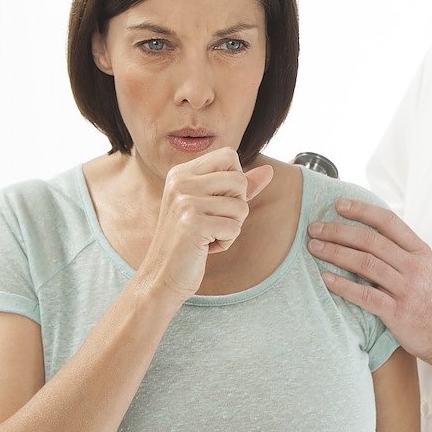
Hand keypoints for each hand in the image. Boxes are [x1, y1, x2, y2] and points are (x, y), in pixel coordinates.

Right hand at [138, 147, 273, 301]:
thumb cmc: (190, 240)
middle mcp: (181, 181)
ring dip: (232, 227)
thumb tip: (269, 171)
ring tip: (208, 235)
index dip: (236, 180)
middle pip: (239, 180)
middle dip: (237, 206)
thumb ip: (239, 187)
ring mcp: (185, 201)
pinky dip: (226, 241)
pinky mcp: (193, 223)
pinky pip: (234, 227)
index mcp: (182, 172)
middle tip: (214, 221)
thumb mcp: (213, 207)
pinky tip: (205, 247)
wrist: (162, 276)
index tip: (218, 201)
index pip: (229, 155)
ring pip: (241, 206)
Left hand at [308, 200, 431, 375]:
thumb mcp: (428, 269)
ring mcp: (406, 289)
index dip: (362, 210)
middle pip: (370, 240)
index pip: (388, 222)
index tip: (339, 205)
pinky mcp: (398, 313)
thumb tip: (370, 238)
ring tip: (315, 247)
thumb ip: (403, 254)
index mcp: (420, 252)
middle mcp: (414, 266)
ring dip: (335, 253)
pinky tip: (326, 278)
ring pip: (365, 264)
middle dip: (338, 231)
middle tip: (315, 228)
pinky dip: (343, 285)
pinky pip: (365, 295)